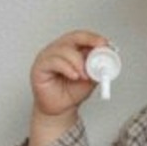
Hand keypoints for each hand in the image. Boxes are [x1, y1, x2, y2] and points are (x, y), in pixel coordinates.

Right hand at [27, 30, 111, 145]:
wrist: (61, 108)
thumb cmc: (73, 91)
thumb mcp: (91, 78)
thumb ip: (97, 67)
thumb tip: (107, 57)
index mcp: (70, 49)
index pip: (81, 36)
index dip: (93, 38)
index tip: (105, 43)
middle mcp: (57, 50)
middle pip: (72, 38)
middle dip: (88, 42)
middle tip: (99, 51)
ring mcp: (47, 57)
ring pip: (64, 50)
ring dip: (78, 62)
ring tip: (84, 76)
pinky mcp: (39, 67)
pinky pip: (53, 62)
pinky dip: (67, 68)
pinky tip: (74, 76)